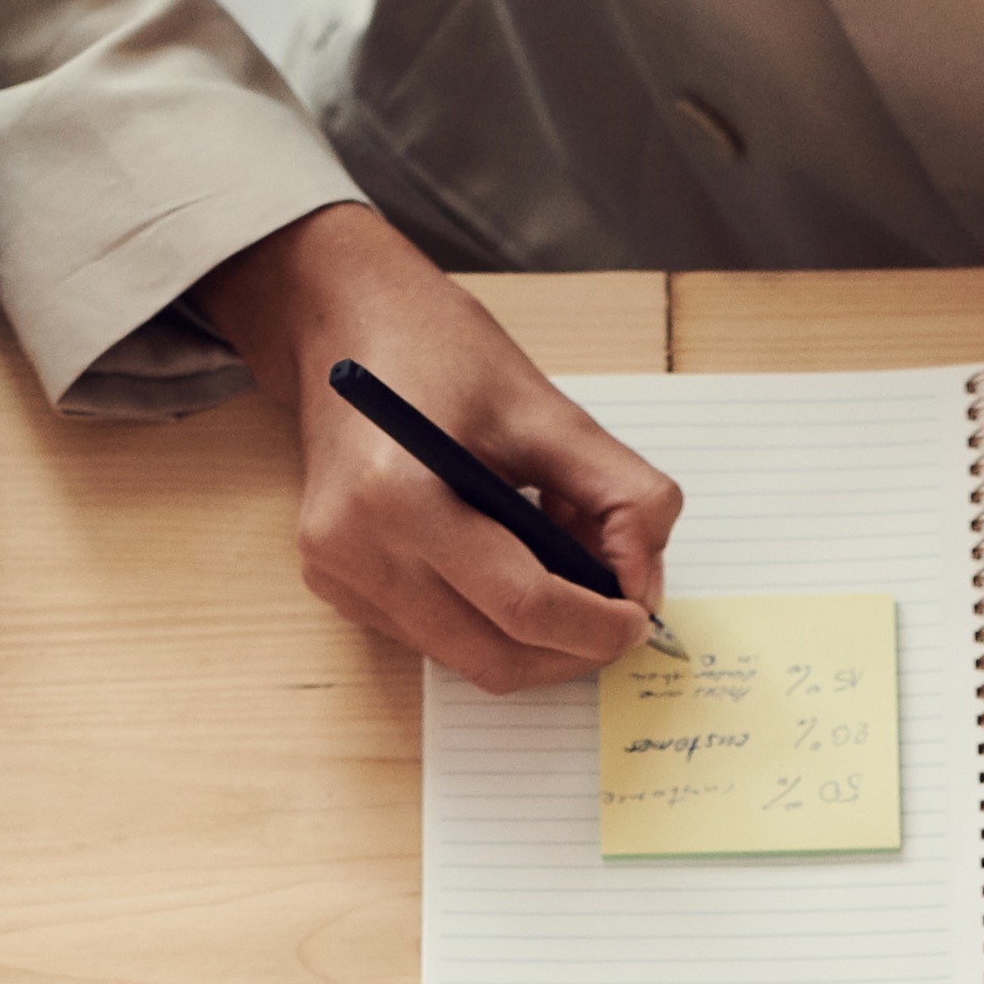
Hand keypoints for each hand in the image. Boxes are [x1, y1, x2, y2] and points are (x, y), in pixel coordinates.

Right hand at [195, 204, 680, 692]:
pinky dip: (493, 620)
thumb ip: (619, 493)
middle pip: (495, 655)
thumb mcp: (547, 409)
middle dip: (571, 648)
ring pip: (470, 659)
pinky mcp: (340, 589)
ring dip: (535, 635)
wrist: (342, 325)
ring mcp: (340, 577)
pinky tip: (509, 561)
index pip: (521, 603)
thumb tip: (644, 586)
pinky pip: (440, 638)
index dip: (595, 625)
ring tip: (561, 564)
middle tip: (618, 616)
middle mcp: (354, 550)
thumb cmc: (438, 350)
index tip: (639, 618)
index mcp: (398, 494)